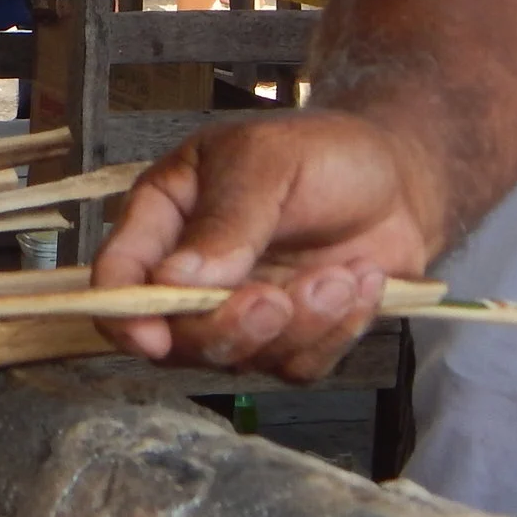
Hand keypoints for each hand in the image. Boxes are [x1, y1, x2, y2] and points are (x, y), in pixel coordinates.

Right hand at [91, 109, 439, 383]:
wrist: (397, 178)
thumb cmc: (321, 151)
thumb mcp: (266, 162)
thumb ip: (224, 220)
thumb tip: (177, 278)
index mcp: (164, 215)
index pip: (119, 273)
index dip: (123, 311)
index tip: (154, 335)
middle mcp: (191, 271)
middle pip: (177, 334)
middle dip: (228, 327)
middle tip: (278, 299)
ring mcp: (239, 308)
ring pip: (241, 357)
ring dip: (298, 327)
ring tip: (342, 276)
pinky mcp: (290, 336)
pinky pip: (295, 365)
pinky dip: (334, 334)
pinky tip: (358, 283)